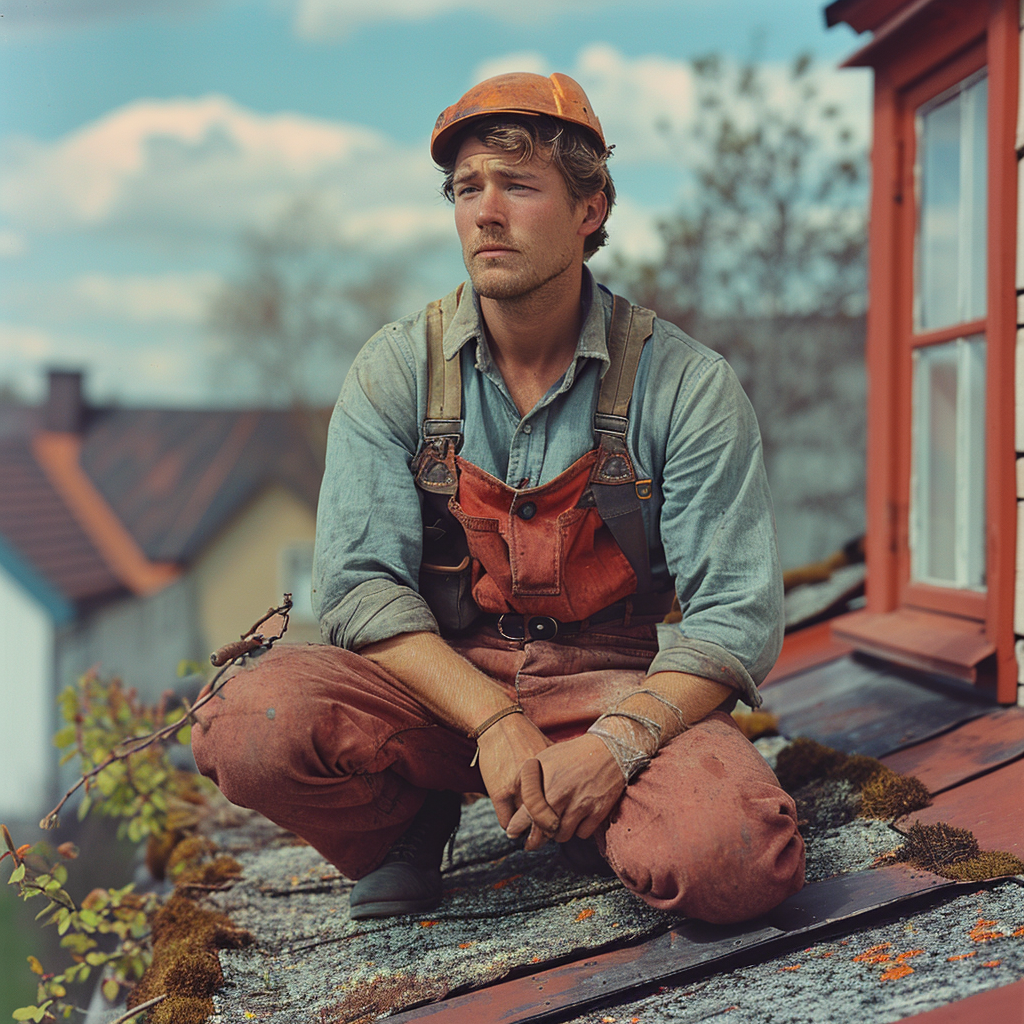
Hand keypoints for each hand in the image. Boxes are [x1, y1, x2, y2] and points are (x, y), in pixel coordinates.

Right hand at [475, 712, 551, 829]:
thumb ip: (560, 770)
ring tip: (526, 831)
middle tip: (542, 834)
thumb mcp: (548, 751)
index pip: (561, 811)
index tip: (556, 825)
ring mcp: (518, 791)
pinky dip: (510, 825)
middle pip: (545, 822)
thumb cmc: (526, 737)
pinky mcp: (500, 793)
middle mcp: (538, 785)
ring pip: (526, 825)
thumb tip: (577, 784)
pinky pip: (507, 822)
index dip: (559, 821)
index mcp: (553, 777)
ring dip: (526, 831)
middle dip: (544, 831)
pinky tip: (512, 824)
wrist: (500, 725)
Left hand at [506, 734, 625, 850]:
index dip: (516, 827)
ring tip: (555, 827)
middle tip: (530, 844)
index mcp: (545, 783)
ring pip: (562, 836)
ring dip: (557, 834)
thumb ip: (527, 779)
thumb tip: (514, 798)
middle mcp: (560, 795)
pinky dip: (578, 831)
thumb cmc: (571, 754)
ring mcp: (580, 805)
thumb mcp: (543, 758)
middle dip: (534, 841)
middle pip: (542, 832)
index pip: (525, 815)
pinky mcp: (598, 812)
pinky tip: (575, 820)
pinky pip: (582, 834)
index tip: (512, 833)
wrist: (608, 749)